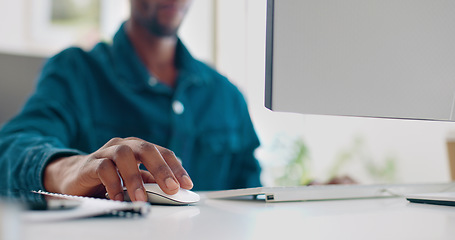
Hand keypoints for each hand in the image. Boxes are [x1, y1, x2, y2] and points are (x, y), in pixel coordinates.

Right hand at [44, 137, 192, 201]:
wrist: (74, 177)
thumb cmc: (110, 177)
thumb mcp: (134, 179)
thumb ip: (151, 182)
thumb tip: (174, 191)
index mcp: (139, 147)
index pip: (163, 152)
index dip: (176, 167)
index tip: (187, 184)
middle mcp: (125, 145)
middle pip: (146, 149)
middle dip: (161, 169)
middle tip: (171, 188)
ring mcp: (106, 152)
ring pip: (124, 156)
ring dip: (135, 178)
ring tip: (142, 199)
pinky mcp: (90, 163)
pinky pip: (103, 169)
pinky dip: (113, 184)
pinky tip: (119, 198)